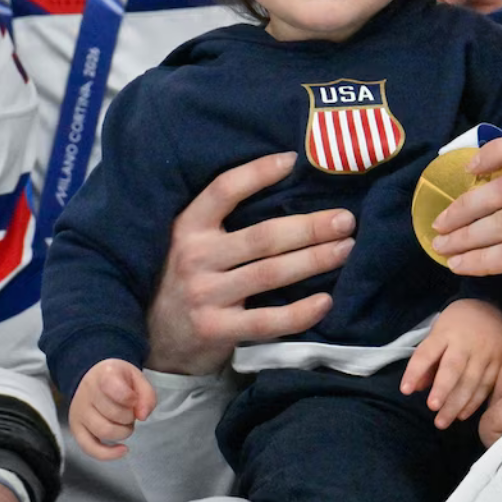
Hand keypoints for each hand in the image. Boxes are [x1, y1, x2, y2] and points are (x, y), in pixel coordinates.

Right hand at [70, 358, 156, 459]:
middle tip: (130, 411)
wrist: (95, 379)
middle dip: (130, 417)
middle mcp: (87, 393)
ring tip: (124, 423)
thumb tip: (143, 416)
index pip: (117, 390)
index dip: (132, 398)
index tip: (134, 398)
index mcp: (103, 375)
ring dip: (123, 432)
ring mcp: (79, 412)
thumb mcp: (136, 378)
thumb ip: (147, 394)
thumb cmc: (118, 380)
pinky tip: (122, 450)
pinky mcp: (76, 429)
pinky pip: (90, 448)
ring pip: (104, 431)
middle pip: (114, 414)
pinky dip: (108, 453)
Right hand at [146, 151, 356, 374]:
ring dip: (314, 260)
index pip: (223, 190)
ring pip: (270, 274)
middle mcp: (194, 257)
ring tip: (346, 248)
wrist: (155, 340)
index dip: (257, 173)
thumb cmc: (185, 280)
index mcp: (187, 227)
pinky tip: (326, 301)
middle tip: (346, 219)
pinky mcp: (216, 330)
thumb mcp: (191, 243)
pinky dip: (299, 312)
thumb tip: (287, 192)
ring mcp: (205, 295)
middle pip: (262, 236)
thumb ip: (223, 224)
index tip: (293, 160)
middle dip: (309, 227)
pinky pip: (266, 321)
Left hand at [401, 298, 501, 428]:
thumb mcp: (438, 332)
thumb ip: (428, 360)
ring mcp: (486, 353)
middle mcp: (466, 342)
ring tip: (442, 421)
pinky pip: (488, 386)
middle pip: (453, 368)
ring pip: (472, 382)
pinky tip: (462, 415)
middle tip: (432, 408)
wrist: (494, 308)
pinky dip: (474, 403)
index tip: (405, 390)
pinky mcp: (501, 363)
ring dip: (456, 404)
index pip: (427, 352)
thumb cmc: (458, 324)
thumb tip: (417, 388)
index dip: (415, 371)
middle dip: (442, 389)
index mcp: (445, 332)